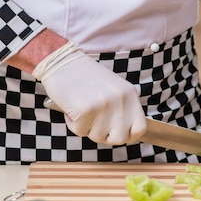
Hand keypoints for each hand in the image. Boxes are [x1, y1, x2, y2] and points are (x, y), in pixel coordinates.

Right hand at [32, 42, 146, 144]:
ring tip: (82, 110)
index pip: (140, 128)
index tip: (117, 133)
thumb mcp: (114, 89)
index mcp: (129, 94)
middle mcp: (120, 100)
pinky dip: (73, 124)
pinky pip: (79, 131)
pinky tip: (72, 108)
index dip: (128, 136)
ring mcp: (103, 105)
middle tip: (94, 124)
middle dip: (105, 136)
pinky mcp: (85, 110)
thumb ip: (123, 108)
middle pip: (119, 138)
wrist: (61, 62)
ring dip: (87, 128)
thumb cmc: (85, 78)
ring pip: (98, 137)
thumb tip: (126, 133)